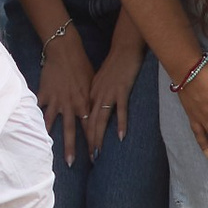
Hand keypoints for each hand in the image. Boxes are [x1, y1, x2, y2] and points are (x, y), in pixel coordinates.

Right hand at [36, 20, 96, 159]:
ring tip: (45, 151)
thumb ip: (92, 100)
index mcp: (84, 103)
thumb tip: (96, 114)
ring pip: (52, 123)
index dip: (92, 142)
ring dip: (50, 138)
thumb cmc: (82, 66)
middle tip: (70, 164)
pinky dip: (34, 119)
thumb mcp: (92, 84)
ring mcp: (55, 100)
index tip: (94, 156)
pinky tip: (29, 130)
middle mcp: (70, 105)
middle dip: (71, 148)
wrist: (65, 51)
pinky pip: (38, 109)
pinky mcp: (44, 94)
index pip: (90, 127)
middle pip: (70, 131)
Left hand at [85, 29, 146, 151]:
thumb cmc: (114, 64)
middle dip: (89, 142)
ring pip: (101, 119)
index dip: (83, 136)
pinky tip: (121, 136)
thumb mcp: (99, 81)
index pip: (84, 119)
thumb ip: (96, 95)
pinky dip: (120, 123)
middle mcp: (97, 96)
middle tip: (89, 159)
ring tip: (98, 152)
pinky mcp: (121, 90)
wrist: (123, 48)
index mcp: (91, 94)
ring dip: (99, 137)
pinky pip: (120, 110)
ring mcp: (109, 93)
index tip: (83, 151)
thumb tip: (94, 109)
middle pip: (90, 122)